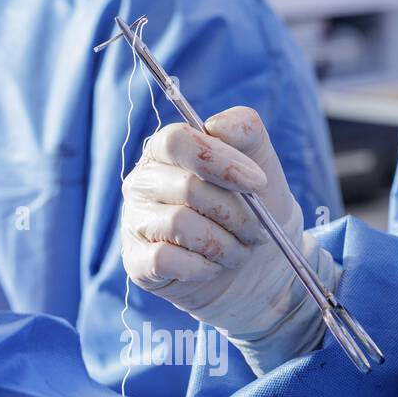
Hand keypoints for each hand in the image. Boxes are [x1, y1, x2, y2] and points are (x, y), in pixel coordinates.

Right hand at [120, 106, 337, 375]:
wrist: (258, 270)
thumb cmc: (255, 210)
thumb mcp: (262, 166)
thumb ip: (245, 130)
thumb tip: (216, 126)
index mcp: (167, 151)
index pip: (177, 141)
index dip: (220, 161)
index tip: (258, 182)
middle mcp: (143, 182)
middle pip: (187, 187)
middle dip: (235, 212)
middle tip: (258, 230)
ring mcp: (135, 223)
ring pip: (179, 224)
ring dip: (223, 243)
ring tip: (238, 251)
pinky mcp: (137, 263)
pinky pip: (165, 259)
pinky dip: (201, 267)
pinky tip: (212, 267)